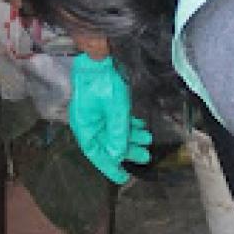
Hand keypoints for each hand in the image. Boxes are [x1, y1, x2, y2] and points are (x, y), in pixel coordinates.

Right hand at [68, 53, 152, 184]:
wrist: (99, 55)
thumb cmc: (104, 81)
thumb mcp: (116, 109)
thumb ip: (117, 133)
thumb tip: (117, 155)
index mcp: (85, 127)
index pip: (97, 154)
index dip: (110, 167)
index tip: (123, 178)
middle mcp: (88, 123)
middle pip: (107, 144)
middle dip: (127, 150)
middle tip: (145, 155)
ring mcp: (94, 113)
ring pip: (114, 132)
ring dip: (131, 136)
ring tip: (148, 138)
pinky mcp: (101, 104)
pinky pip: (115, 121)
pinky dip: (128, 125)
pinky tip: (140, 125)